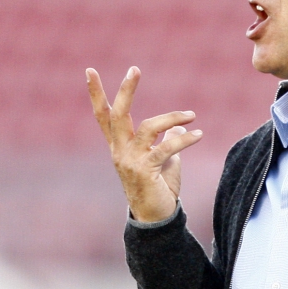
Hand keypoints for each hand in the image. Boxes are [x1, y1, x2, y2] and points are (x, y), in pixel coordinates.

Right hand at [86, 66, 202, 221]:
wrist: (156, 219)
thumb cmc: (159, 189)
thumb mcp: (164, 161)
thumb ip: (166, 142)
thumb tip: (177, 128)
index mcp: (119, 146)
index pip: (103, 115)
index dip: (95, 93)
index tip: (89, 70)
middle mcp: (119, 151)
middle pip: (118, 114)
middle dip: (125, 90)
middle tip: (134, 69)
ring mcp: (130, 161)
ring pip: (148, 127)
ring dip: (172, 118)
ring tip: (192, 115)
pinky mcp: (145, 170)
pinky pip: (166, 147)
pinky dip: (185, 139)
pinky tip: (198, 135)